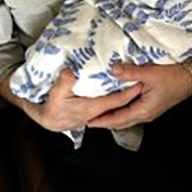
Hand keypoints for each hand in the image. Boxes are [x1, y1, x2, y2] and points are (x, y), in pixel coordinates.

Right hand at [20, 68, 142, 131]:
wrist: (47, 118)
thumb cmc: (52, 108)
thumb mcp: (56, 93)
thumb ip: (64, 83)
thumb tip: (69, 72)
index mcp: (93, 107)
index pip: (118, 100)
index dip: (130, 91)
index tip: (141, 80)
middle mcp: (97, 111)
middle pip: (121, 102)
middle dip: (132, 91)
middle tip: (144, 77)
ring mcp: (96, 111)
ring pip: (116, 102)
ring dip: (125, 92)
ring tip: (134, 78)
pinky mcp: (93, 108)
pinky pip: (109, 101)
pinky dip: (116, 94)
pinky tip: (117, 84)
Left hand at [88, 62, 191, 129]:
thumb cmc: (174, 76)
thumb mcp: (150, 73)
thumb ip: (129, 73)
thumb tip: (111, 70)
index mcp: (143, 111)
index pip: (117, 120)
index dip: (102, 121)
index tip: (87, 121)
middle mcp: (145, 114)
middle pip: (120, 121)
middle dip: (104, 120)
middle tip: (88, 117)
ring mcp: (149, 110)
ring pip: (126, 115)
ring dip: (112, 114)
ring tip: (98, 109)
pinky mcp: (151, 103)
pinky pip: (131, 109)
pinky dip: (120, 107)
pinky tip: (115, 100)